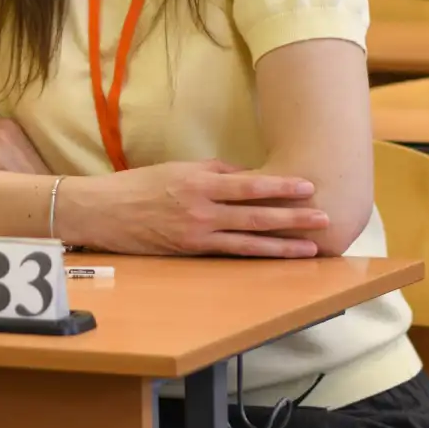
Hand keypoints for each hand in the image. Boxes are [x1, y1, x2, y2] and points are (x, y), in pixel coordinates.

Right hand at [56, 161, 328, 257]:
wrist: (103, 211)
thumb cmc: (140, 186)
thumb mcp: (178, 168)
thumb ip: (214, 172)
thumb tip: (247, 177)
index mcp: (200, 182)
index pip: (249, 184)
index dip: (281, 187)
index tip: (308, 186)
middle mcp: (202, 209)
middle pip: (256, 215)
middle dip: (293, 218)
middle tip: (324, 217)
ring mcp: (197, 234)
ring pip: (248, 241)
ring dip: (282, 245)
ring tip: (310, 247)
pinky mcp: (190, 252)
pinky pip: (229, 255)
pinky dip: (255, 257)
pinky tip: (275, 259)